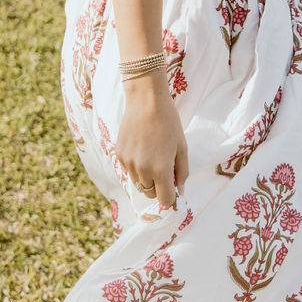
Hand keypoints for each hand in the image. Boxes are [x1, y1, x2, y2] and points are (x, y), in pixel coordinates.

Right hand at [116, 73, 188, 208]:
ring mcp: (128, 163)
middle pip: (150, 194)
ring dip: (146, 177)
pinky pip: (128, 170)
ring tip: (152, 155)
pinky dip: (135, 166)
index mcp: (161, 170)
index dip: (171, 196)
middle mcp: (142, 170)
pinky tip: (141, 149)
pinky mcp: (119, 155)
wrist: (146, 101)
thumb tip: (181, 191)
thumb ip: (182, 172)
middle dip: (158, 187)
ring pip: (138, 183)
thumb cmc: (169, 122)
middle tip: (164, 168)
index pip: (165, 200)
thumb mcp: (182, 147)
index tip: (173, 186)